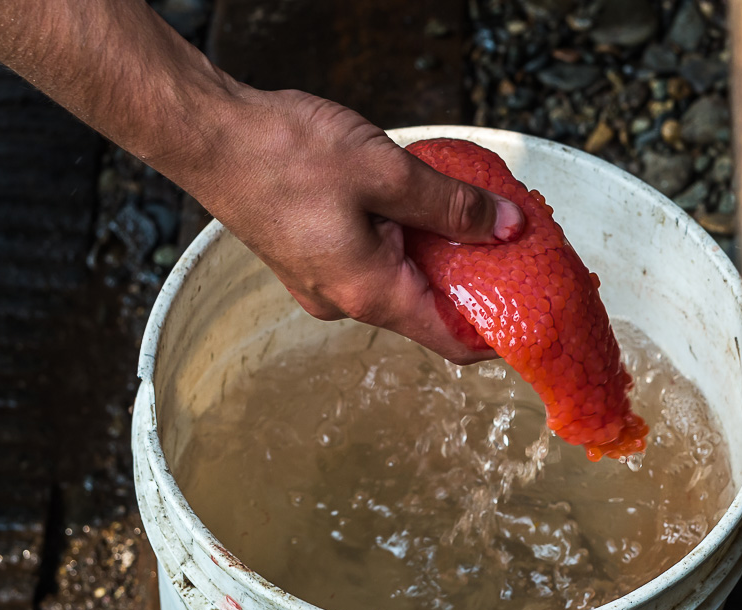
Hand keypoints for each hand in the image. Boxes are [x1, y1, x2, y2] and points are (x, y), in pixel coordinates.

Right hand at [183, 88, 524, 363]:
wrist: (209, 136)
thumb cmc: (286, 154)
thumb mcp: (388, 172)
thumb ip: (453, 206)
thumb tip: (508, 228)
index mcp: (368, 292)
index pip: (449, 342)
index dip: (496, 335)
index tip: (532, 314)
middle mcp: (344, 300)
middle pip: (427, 311)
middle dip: (472, 282)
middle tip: (509, 242)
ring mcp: (321, 283)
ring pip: (397, 283)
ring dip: (433, 256)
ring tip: (464, 213)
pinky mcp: (308, 259)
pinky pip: (369, 263)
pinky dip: (400, 243)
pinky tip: (411, 205)